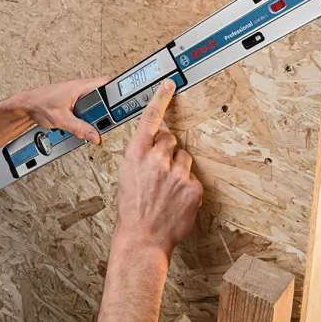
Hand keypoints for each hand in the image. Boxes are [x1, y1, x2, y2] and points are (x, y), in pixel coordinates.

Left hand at [17, 77, 109, 143]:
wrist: (26, 106)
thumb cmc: (40, 104)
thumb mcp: (61, 119)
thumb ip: (79, 128)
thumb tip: (95, 136)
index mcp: (81, 86)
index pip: (107, 83)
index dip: (115, 94)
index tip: (119, 107)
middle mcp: (81, 88)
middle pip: (102, 99)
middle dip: (102, 112)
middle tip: (97, 122)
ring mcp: (77, 95)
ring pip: (94, 106)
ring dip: (91, 117)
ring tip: (84, 124)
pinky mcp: (73, 102)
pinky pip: (85, 110)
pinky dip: (83, 118)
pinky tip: (77, 123)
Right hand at [115, 79, 202, 263]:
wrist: (142, 237)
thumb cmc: (132, 210)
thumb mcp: (127, 177)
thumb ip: (141, 158)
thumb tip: (154, 149)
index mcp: (136, 155)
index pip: (150, 118)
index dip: (160, 98)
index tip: (169, 84)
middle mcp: (156, 160)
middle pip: (171, 139)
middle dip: (168, 151)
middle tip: (161, 170)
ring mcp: (176, 173)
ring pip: (185, 159)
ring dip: (178, 170)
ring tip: (167, 190)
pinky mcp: (192, 187)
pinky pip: (193, 178)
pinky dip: (187, 187)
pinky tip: (176, 200)